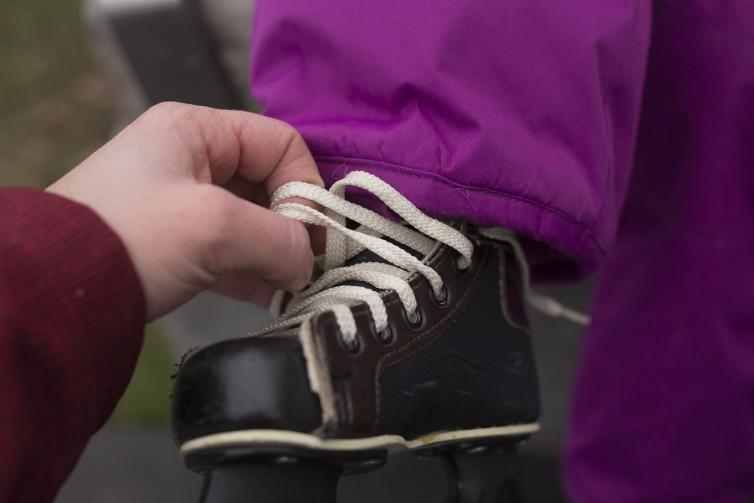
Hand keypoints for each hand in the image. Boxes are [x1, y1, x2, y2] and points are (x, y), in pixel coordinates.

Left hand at [48, 102, 322, 320]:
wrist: (54, 291)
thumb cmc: (132, 236)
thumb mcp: (216, 227)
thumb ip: (280, 238)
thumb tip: (309, 263)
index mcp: (195, 131)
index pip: (278, 144)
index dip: (305, 185)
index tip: (318, 233)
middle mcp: (189, 160)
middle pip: (267, 184)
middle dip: (293, 225)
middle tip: (311, 264)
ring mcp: (180, 204)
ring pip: (251, 221)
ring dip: (277, 252)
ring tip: (296, 285)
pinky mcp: (175, 245)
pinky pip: (230, 252)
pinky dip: (254, 272)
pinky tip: (273, 297)